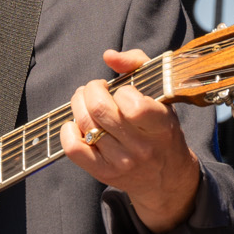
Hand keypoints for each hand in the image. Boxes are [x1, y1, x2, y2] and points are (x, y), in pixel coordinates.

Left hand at [60, 48, 202, 233]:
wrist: (165, 177)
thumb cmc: (161, 130)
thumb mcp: (161, 95)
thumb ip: (138, 65)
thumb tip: (108, 56)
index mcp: (160, 126)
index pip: (133, 106)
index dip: (120, 91)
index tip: (122, 90)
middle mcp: (141, 147)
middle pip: (99, 110)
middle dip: (90, 90)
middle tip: (95, 89)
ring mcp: (121, 162)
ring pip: (85, 125)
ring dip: (78, 105)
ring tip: (85, 101)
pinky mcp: (103, 173)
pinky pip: (73, 148)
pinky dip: (68, 130)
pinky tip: (76, 124)